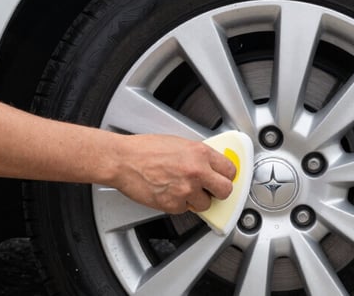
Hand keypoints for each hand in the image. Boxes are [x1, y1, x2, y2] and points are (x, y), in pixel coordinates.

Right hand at [111, 134, 236, 213]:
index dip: (227, 175)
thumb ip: (198, 155)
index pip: (230, 170)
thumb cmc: (144, 150)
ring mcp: (186, 190)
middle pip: (225, 190)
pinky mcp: (173, 205)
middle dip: (219, 191)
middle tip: (211, 189)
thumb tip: (210, 165)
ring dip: (197, 199)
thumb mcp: (179, 143)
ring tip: (183, 189)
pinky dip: (179, 204)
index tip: (224, 177)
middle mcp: (196, 172)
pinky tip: (169, 192)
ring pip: (205, 204)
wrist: (123, 161)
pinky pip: (185, 209)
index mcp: (200, 153)